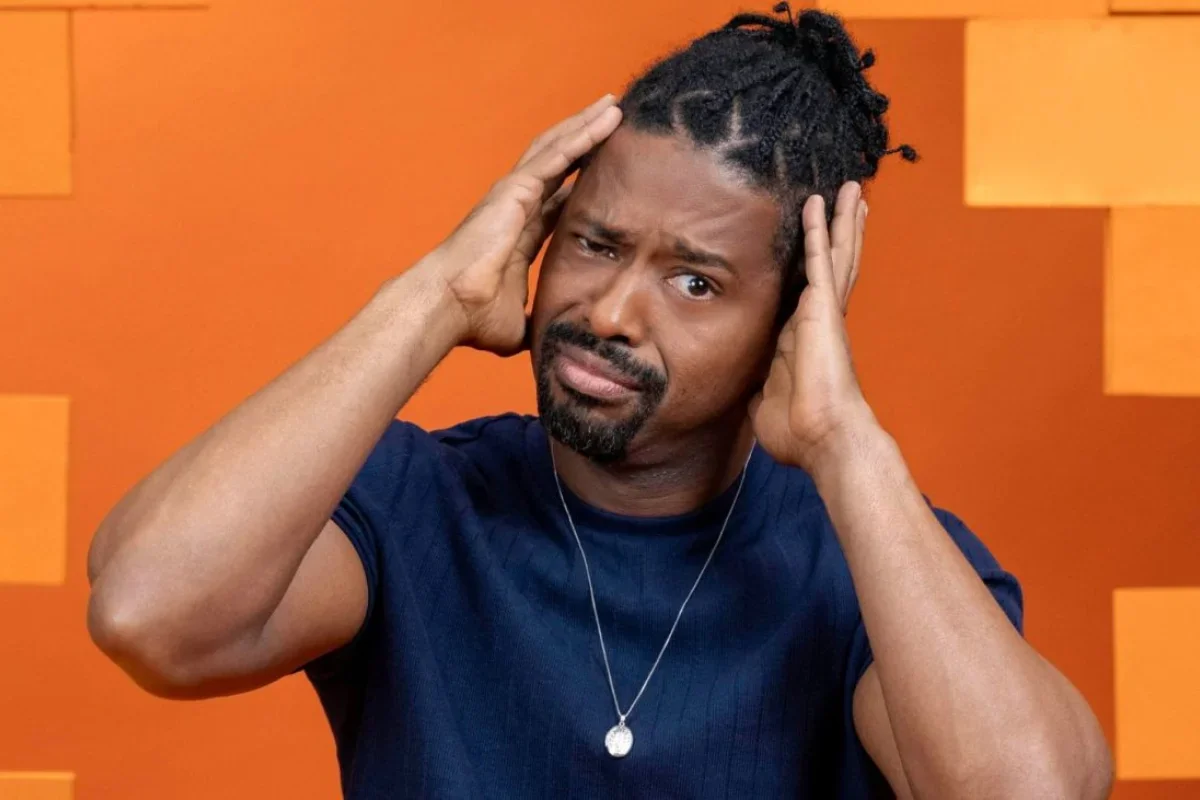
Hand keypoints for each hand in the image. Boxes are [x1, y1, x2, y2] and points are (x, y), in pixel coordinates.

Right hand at [428, 94, 622, 354]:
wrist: (448, 307)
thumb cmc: (473, 318)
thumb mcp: (517, 325)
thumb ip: (534, 324)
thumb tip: (548, 346)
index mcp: (520, 234)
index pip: (557, 201)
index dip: (580, 183)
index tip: (605, 173)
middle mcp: (516, 206)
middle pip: (558, 162)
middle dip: (585, 140)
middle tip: (612, 120)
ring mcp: (515, 193)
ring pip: (558, 147)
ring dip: (587, 125)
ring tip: (614, 105)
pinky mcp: (516, 189)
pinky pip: (558, 154)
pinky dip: (583, 134)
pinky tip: (606, 118)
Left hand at [750, 182, 879, 473]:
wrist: (821, 439)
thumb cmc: (798, 432)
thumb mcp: (766, 403)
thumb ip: (760, 389)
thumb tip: (753, 394)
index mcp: (803, 339)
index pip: (811, 290)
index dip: (818, 265)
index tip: (821, 243)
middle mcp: (818, 319)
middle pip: (832, 264)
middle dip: (840, 231)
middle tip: (850, 199)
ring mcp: (824, 312)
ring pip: (834, 254)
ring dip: (840, 220)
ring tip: (851, 188)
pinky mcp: (823, 309)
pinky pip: (818, 260)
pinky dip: (818, 229)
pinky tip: (819, 202)